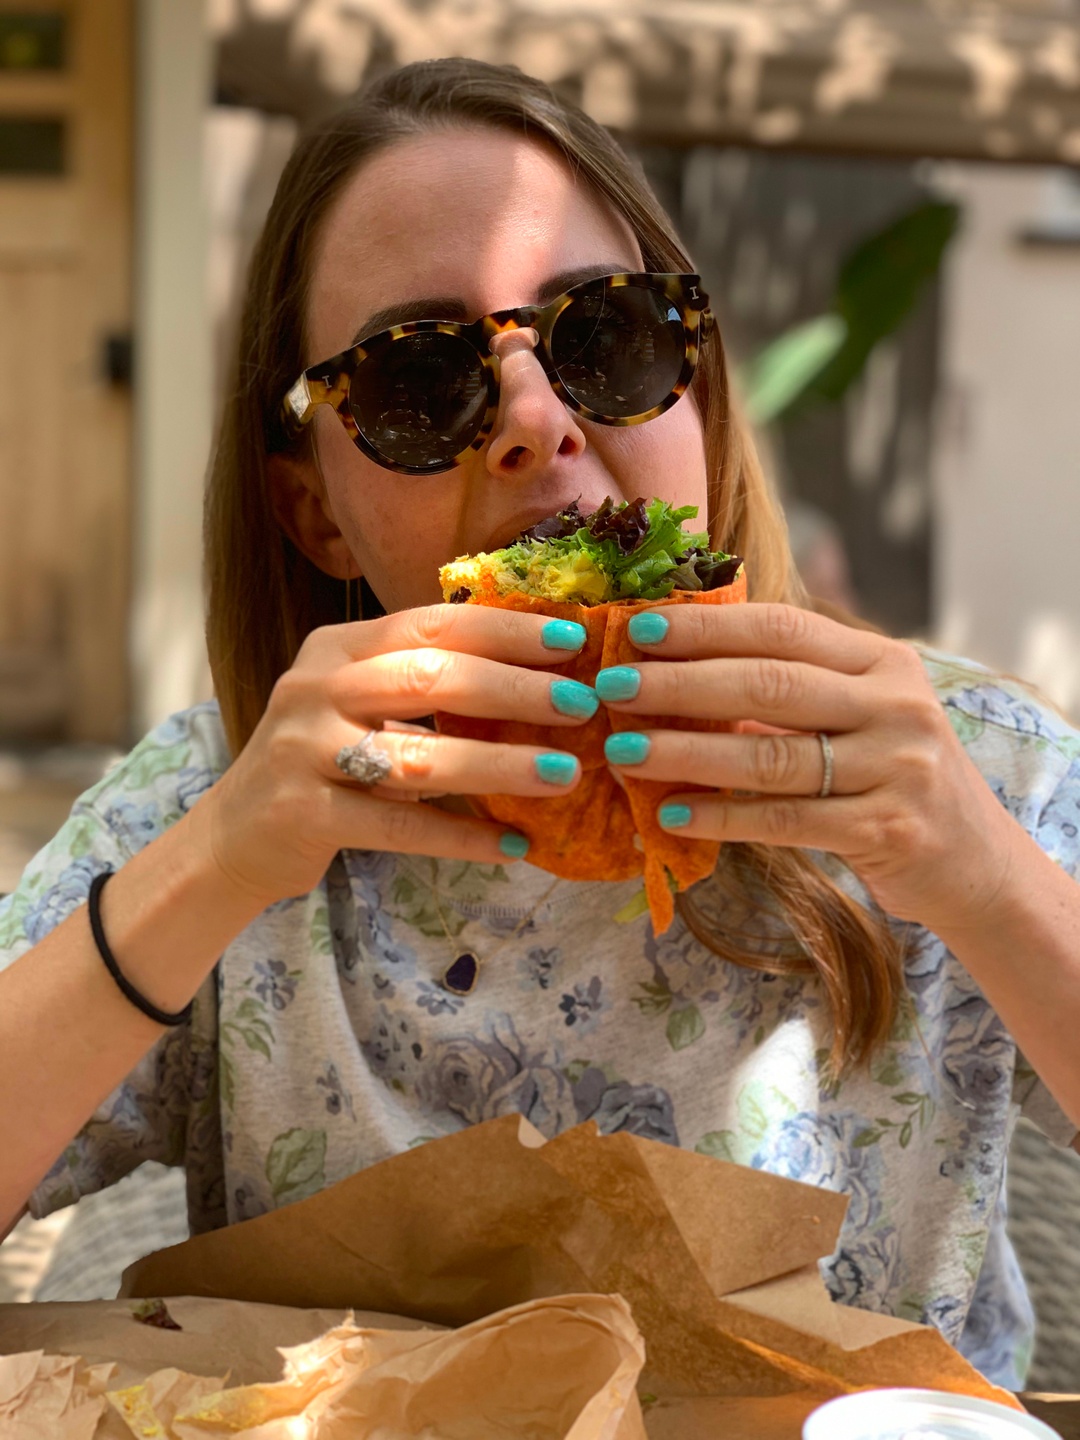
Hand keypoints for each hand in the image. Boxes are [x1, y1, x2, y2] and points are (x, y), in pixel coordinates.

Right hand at [200, 606, 594, 904]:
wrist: (234, 835)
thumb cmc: (321, 763)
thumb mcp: (358, 705)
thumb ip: (422, 682)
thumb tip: (539, 673)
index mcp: (338, 649)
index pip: (432, 624)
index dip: (505, 629)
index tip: (571, 638)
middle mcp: (316, 688)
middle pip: (431, 677)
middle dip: (516, 689)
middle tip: (582, 706)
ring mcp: (304, 750)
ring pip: (420, 755)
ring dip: (500, 764)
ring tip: (565, 774)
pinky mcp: (304, 814)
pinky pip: (399, 827)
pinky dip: (461, 838)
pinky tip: (514, 845)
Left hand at [599, 602, 1025, 935]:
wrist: (976, 865)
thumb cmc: (892, 779)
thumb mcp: (858, 716)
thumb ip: (788, 691)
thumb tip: (675, 670)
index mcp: (881, 662)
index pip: (782, 628)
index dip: (706, 627)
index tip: (638, 628)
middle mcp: (895, 705)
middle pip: (768, 684)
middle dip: (680, 684)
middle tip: (613, 688)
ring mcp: (896, 767)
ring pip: (770, 755)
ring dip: (686, 753)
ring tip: (623, 753)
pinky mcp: (887, 829)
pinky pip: (784, 820)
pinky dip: (721, 817)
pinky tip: (669, 816)